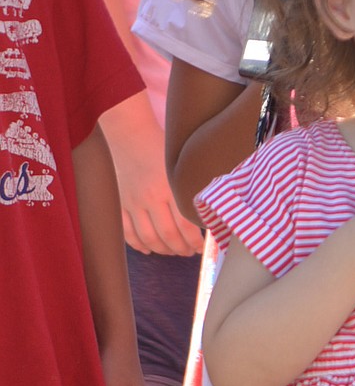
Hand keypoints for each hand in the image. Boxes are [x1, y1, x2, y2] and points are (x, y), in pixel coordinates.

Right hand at [112, 141, 203, 255]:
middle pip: (168, 236)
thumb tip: (206, 214)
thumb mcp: (181, 166)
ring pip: (149, 238)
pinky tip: (149, 248)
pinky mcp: (119, 203)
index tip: (201, 247)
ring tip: (173, 251)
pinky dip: (139, 245)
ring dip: (163, 250)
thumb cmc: (159, 147)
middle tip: (189, 252)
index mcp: (169, 188)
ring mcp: (131, 202)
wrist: (129, 133)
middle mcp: (150, 197)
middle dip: (182, 249)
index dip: (195, 241)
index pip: (186, 225)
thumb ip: (190, 189)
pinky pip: (127, 232)